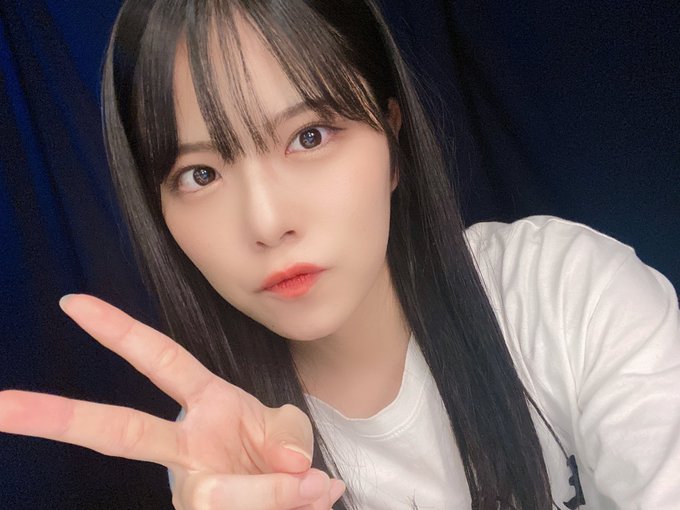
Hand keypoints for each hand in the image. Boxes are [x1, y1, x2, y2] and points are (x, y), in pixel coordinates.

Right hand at [0, 294, 345, 508]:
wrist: (293, 502)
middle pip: (119, 431)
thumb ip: (291, 437)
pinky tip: (303, 503)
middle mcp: (185, 447)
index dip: (120, 332)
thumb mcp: (292, 433)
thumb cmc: (280, 458)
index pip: (160, 360)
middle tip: (1, 406)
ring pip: (213, 495)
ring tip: (309, 491)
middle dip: (61, 417)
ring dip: (270, 494)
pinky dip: (282, 509)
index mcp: (208, 405)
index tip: (74, 303)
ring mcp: (189, 488)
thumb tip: (290, 465)